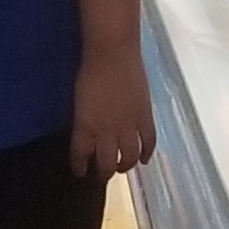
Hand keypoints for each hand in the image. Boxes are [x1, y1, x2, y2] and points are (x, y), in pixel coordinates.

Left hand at [67, 44, 155, 179]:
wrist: (112, 53)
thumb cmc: (90, 71)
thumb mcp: (79, 101)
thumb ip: (84, 120)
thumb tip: (88, 133)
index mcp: (85, 126)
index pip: (81, 155)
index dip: (80, 167)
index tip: (80, 172)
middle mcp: (106, 131)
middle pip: (106, 162)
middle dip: (103, 173)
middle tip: (103, 175)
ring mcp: (128, 125)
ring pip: (129, 157)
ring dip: (125, 166)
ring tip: (122, 167)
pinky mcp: (145, 117)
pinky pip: (149, 142)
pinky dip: (147, 153)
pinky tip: (144, 159)